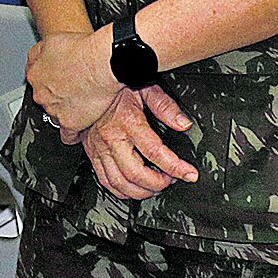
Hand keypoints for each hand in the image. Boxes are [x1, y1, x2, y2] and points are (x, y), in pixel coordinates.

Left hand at [25, 29, 118, 138]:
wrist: (102, 63)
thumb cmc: (83, 50)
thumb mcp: (51, 40)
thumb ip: (39, 52)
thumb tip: (37, 58)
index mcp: (34, 74)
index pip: (37, 79)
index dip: (50, 78)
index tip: (59, 78)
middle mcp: (41, 93)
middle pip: (45, 97)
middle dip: (57, 94)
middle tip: (74, 88)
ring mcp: (54, 110)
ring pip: (56, 114)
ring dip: (66, 110)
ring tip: (82, 103)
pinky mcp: (69, 124)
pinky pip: (67, 135)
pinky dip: (73, 133)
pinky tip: (79, 128)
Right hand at [78, 87, 197, 198]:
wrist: (88, 85)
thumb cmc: (117, 87)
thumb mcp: (144, 88)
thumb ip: (165, 106)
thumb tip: (183, 123)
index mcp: (127, 122)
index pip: (155, 152)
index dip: (175, 167)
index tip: (189, 174)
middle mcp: (111, 138)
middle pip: (135, 174)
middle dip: (158, 184)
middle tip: (172, 180)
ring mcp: (99, 148)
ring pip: (119, 182)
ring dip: (141, 192)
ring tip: (156, 187)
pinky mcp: (92, 153)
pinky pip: (104, 180)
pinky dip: (121, 191)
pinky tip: (134, 189)